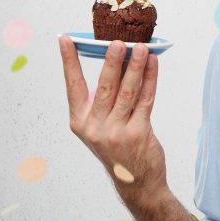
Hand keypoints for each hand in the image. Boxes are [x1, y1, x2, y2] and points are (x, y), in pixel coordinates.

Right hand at [59, 36, 167, 206]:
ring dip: (135, 66)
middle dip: (111, 61)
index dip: (69, 61)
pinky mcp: (138, 132)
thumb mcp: (101, 125)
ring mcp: (116, 131)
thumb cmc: (118, 147)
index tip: (66, 40)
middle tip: (117, 41)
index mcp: (80, 121)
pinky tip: (153, 63)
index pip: (72, 85)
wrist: (135, 180)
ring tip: (141, 47)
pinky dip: (150, 78)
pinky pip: (145, 99)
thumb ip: (104, 98)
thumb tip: (117, 60)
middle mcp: (94, 127)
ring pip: (127, 90)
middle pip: (104, 86)